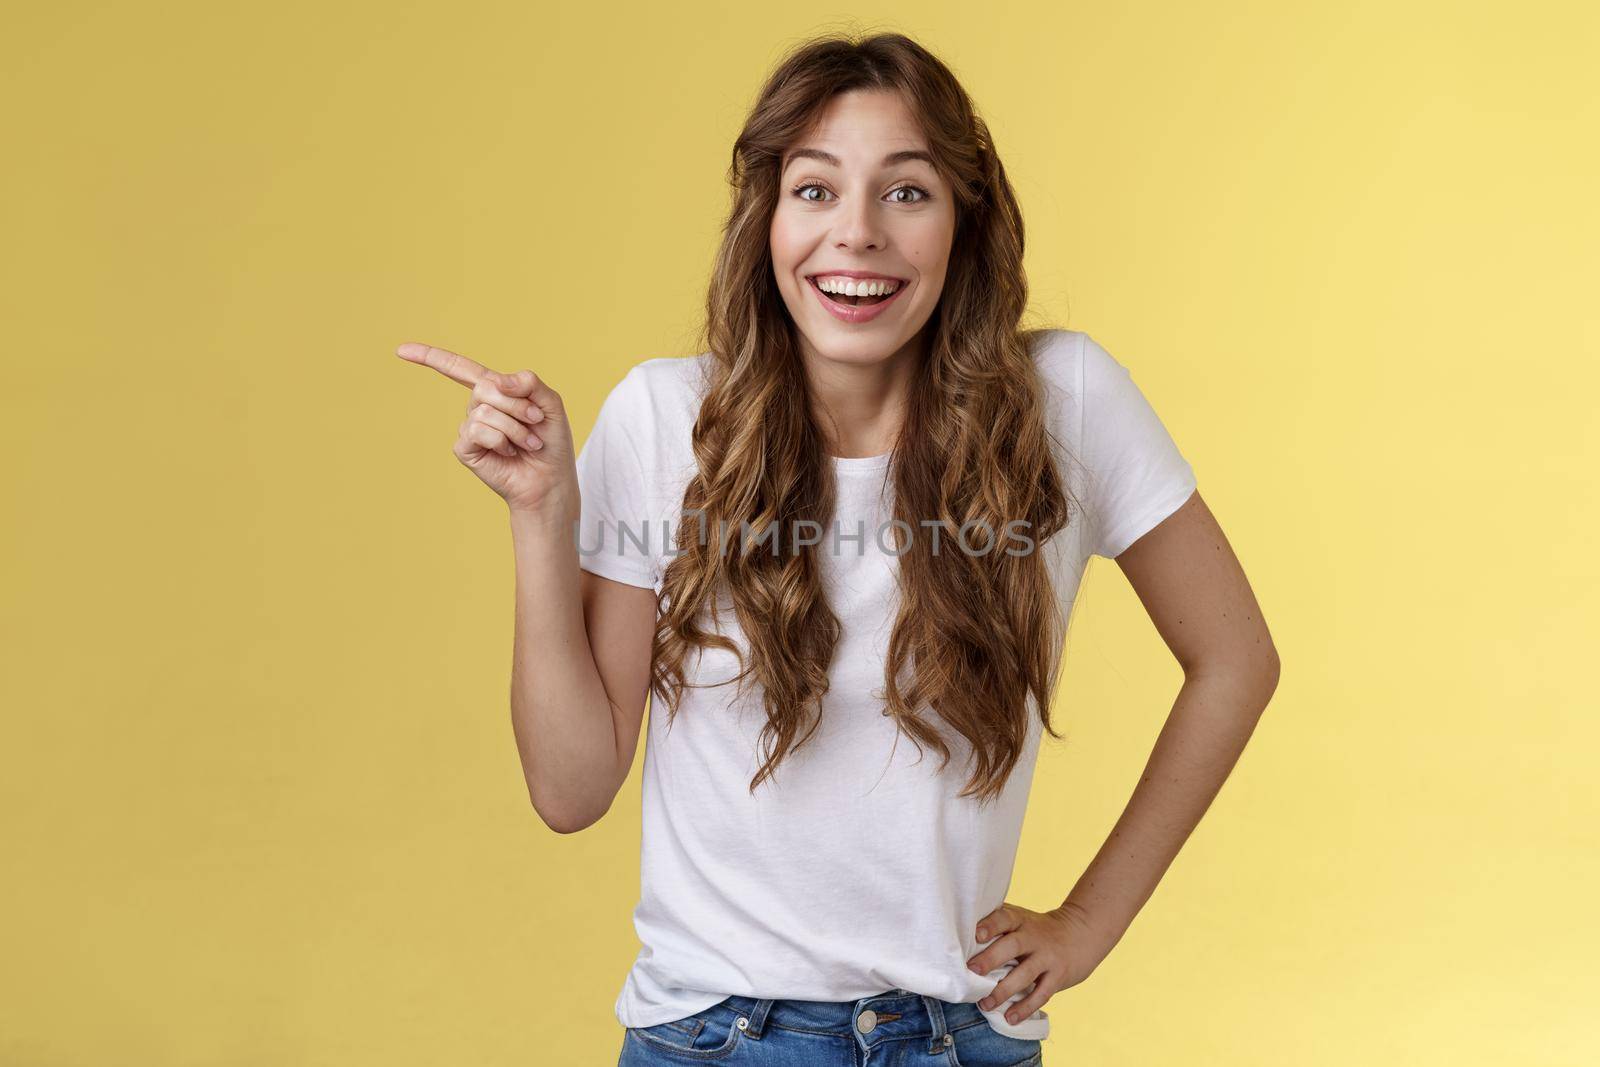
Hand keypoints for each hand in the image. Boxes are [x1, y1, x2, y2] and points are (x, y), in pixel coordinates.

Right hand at [396, 341, 575, 513]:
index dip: (430, 357)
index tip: (401, 350)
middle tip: (535, 421)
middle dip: (517, 405)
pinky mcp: (465, 449)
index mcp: (495, 390)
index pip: (459, 369)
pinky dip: (500, 440)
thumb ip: (529, 382)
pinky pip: (477, 431)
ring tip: (528, 442)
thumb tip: (497, 381)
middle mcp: (478, 407)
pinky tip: (508, 452)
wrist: (550, 479)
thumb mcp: (550, 403)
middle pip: (486, 387)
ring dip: (514, 427)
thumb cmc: (550, 441)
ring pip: (484, 411)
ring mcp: (469, 428)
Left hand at [966, 900, 1108, 1024]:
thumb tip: (958, 938)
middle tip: (973, 970)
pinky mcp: (1058, 976)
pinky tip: (1010, 1018)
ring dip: (1003, 991)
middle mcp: (1034, 937)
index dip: (990, 925)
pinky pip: (1041, 994)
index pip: (1004, 918)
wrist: (1080, 933)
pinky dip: (1025, 1008)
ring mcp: (1048, 957)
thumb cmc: (1037, 929)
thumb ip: (998, 925)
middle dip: (991, 958)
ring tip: (984, 1004)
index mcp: (1021, 920)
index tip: (976, 935)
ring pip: (1025, 974)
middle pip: (1012, 946)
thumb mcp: (1021, 920)